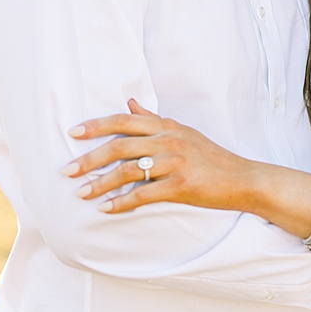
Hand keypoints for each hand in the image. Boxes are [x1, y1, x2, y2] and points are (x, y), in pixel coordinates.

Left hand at [66, 99, 257, 213]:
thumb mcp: (184, 132)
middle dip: (89, 159)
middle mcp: (169, 140)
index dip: (96, 126)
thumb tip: (130, 102)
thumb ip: (154, 119)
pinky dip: (122, 203)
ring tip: (81, 194)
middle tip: (66, 171)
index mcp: (167, 126)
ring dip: (100, 184)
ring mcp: (175, 162)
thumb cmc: (211, 157)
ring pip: (127, 171)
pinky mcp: (181, 184)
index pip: (124, 121)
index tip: (73, 133)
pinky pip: (144, 194)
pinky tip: (106, 209)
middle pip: (119, 146)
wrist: (243, 179)